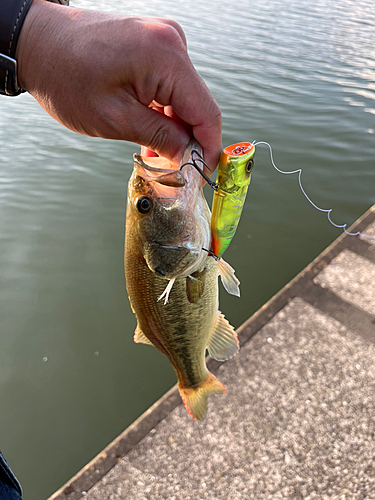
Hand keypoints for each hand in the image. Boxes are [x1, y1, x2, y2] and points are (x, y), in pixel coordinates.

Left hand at [16, 0, 221, 168]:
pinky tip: (151, 134)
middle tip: (176, 172)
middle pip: (198, 106)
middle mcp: (172, 42)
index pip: (207, 113)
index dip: (209, 150)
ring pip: (184, 99)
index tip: (203, 175)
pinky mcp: (154, 46)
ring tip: (157, 156)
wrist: (37, 42)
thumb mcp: (115, 119)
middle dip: (189, 142)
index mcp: (167, 57)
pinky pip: (171, 87)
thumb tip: (189, 157)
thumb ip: (160, 138)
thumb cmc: (65, 76)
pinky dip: (164, 113)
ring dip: (175, 130)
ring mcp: (164, 42)